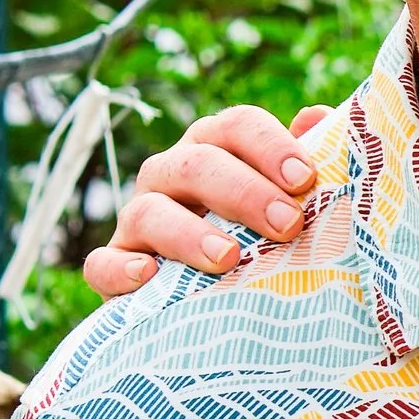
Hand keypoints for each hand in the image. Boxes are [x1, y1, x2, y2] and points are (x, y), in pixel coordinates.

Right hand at [83, 106, 331, 296]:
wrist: (220, 303)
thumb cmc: (264, 237)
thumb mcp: (289, 202)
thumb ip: (305, 164)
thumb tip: (315, 116)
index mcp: (216, 149)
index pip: (236, 126)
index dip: (270, 146)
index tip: (305, 180)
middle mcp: (172, 175)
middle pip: (196, 163)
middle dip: (244, 191)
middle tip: (287, 225)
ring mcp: (139, 220)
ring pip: (148, 210)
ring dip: (189, 233)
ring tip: (229, 258)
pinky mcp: (115, 267)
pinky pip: (102, 262)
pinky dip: (121, 268)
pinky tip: (148, 276)